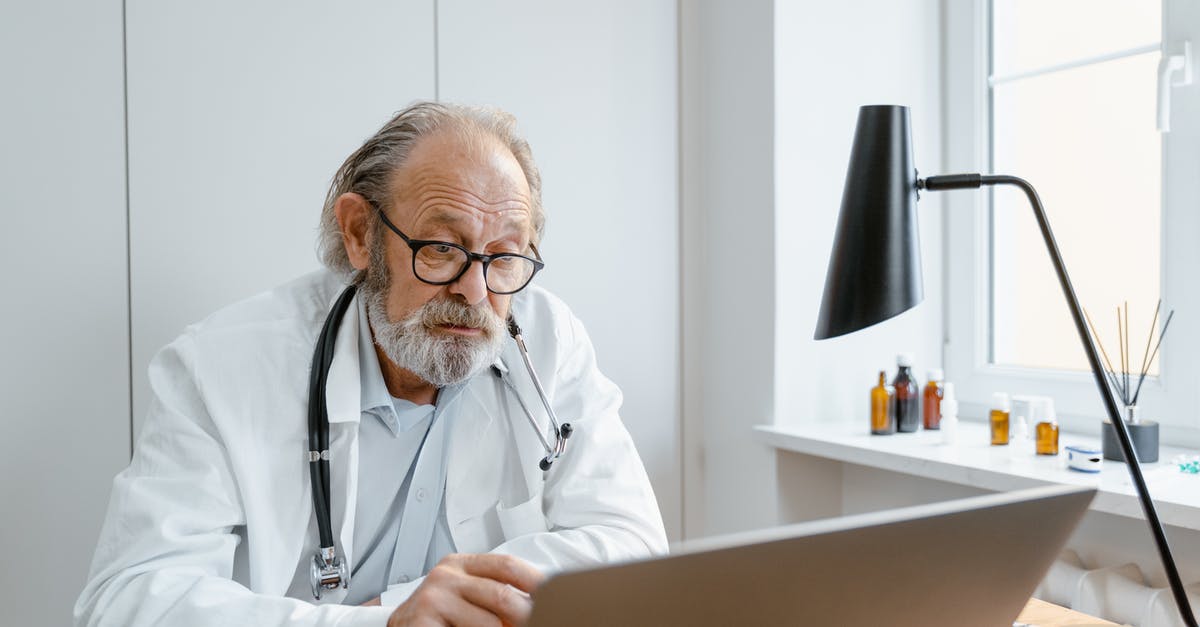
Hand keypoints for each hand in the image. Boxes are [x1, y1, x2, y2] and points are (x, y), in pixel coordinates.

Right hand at [386, 553, 543, 626]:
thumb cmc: (437, 618)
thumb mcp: (466, 598)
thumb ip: (496, 594)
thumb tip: (539, 604)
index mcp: (460, 564)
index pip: (507, 565)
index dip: (535, 580)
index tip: (557, 596)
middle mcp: (445, 575)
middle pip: (501, 594)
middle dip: (527, 615)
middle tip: (543, 623)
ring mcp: (432, 597)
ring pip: (489, 623)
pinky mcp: (422, 621)